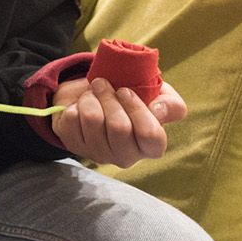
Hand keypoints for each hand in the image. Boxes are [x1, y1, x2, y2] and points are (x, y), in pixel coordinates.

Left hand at [51, 76, 183, 167]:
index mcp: (151, 147)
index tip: (125, 91)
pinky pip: (71, 119)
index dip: (137, 110)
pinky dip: (74, 104)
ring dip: (91, 97)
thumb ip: (170, 104)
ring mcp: (98, 153)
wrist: (94, 94)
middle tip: (103, 83)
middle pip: (119, 127)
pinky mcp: (73, 144)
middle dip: (109, 97)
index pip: (150, 136)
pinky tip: (80, 104)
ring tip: (93, 91)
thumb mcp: (157, 95)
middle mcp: (125, 156)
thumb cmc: (131, 97)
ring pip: (93, 120)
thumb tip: (158, 111)